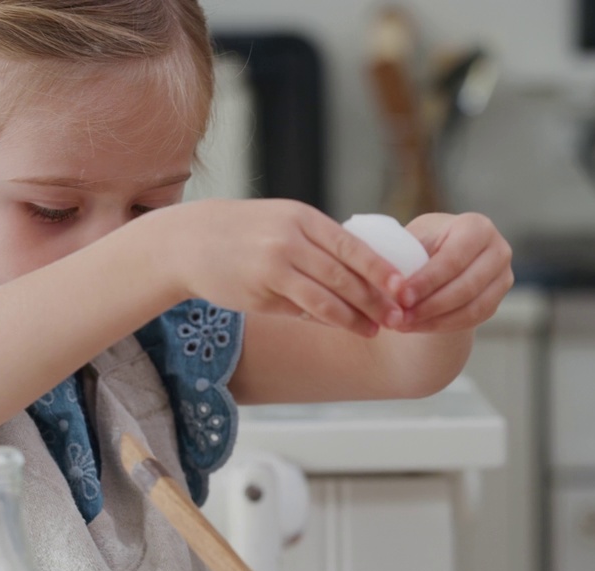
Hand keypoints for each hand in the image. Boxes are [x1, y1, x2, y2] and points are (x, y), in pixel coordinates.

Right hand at [167, 199, 402, 337]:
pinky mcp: (261, 288)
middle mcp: (292, 237)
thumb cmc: (244, 235)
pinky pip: (303, 307)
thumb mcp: (282, 224)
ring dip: (356, 315)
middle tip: (401, 315)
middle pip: (346, 272)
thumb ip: (317, 244)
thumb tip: (359, 272)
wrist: (189, 241)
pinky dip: (329, 319)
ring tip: (376, 329)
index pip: (352, 244)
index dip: (382, 268)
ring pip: (328, 294)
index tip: (405, 286)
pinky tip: (345, 326)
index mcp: (303, 217)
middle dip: (377, 297)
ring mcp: (276, 263)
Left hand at [387, 212, 513, 332]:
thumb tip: (388, 281)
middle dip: (430, 305)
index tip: (400, 297)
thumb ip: (405, 256)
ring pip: (471, 308)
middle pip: (466, 286)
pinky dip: (442, 326)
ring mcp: (503, 277)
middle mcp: (498, 250)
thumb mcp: (414, 240)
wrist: (441, 256)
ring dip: (435, 320)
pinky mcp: (497, 300)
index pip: (453, 259)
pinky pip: (472, 320)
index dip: (426, 281)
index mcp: (477, 226)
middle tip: (400, 317)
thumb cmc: (424, 244)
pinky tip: (417, 326)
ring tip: (404, 324)